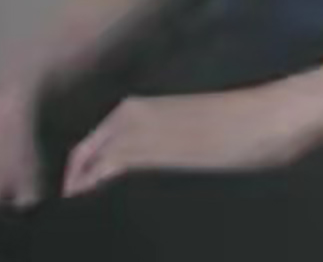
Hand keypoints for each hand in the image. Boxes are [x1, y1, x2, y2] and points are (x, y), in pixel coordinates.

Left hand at [63, 89, 308, 196]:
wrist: (264, 118)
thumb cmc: (237, 128)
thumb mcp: (186, 135)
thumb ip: (161, 147)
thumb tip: (150, 172)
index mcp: (133, 109)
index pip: (92, 142)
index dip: (78, 169)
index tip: (67, 195)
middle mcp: (126, 115)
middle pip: (83, 151)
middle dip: (69, 179)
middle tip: (58, 209)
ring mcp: (135, 130)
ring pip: (90, 160)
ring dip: (75, 186)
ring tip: (64, 214)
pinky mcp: (149, 150)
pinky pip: (107, 168)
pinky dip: (89, 186)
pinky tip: (82, 205)